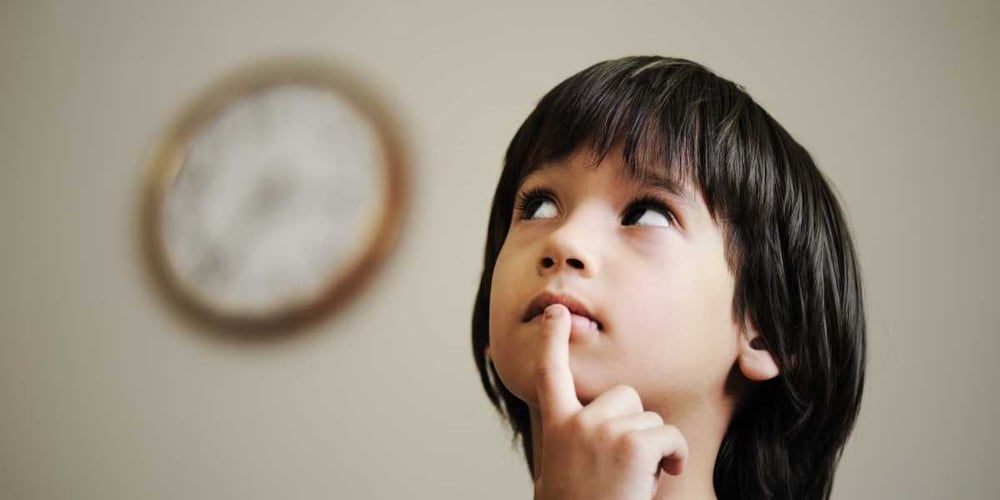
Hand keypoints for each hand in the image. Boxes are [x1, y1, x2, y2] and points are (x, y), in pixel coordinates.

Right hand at [532, 304, 687, 499]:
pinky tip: (663, 477)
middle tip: (626, 465)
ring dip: (654, 447)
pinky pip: (668, 435)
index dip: (553, 340)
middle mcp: (575, 422)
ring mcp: (602, 430)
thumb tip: (582, 424)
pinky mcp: (632, 443)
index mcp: (555, 427)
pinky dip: (675, 457)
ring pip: (650, 418)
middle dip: (635, 426)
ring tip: (637, 479)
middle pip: (624, 396)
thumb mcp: (561, 470)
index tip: (557, 313)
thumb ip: (571, 439)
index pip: (549, 373)